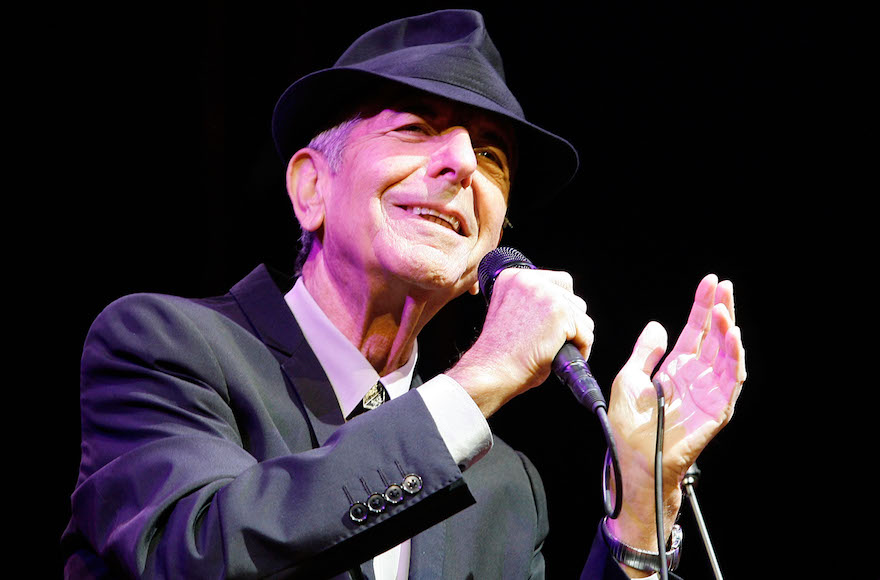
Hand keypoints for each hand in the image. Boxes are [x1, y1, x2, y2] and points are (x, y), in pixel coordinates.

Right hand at [447, 268, 594, 417]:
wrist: (492, 370)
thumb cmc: (500, 353)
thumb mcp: (511, 313)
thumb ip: (531, 302)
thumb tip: (563, 306)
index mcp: (513, 277)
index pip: (559, 281)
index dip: (561, 306)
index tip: (553, 326)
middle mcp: (529, 279)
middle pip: (574, 299)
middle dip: (570, 324)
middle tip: (554, 342)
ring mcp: (546, 294)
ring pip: (583, 317)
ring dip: (575, 337)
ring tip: (556, 350)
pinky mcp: (560, 312)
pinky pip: (586, 334)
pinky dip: (580, 350)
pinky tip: (561, 357)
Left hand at [606, 274, 745, 554]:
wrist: (631, 458)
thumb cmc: (627, 424)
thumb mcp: (628, 378)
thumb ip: (645, 352)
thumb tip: (658, 325)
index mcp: (676, 368)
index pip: (695, 331)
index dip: (702, 306)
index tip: (709, 281)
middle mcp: (696, 377)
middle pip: (714, 338)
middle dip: (721, 311)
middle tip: (724, 286)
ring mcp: (708, 393)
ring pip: (727, 357)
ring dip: (728, 332)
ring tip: (724, 309)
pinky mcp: (715, 411)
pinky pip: (731, 383)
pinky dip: (735, 361)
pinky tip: (733, 339)